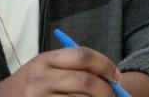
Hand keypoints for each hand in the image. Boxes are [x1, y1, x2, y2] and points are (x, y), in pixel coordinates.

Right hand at [0, 47, 121, 96]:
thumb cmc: (31, 84)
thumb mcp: (46, 68)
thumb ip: (75, 68)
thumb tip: (114, 78)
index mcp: (45, 60)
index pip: (83, 55)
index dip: (105, 65)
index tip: (117, 76)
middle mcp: (40, 78)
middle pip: (85, 81)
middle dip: (106, 90)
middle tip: (113, 95)